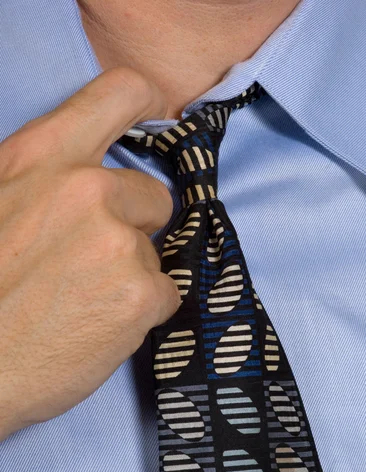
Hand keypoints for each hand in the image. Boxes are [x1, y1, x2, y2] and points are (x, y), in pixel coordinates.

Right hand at [0, 67, 180, 440]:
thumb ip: (45, 180)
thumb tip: (89, 177)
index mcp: (44, 157)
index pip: (121, 94)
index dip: (145, 105)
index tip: (155, 119)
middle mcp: (87, 189)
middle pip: (154, 195)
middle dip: (134, 226)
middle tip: (93, 259)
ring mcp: (118, 242)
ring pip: (155, 253)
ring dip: (131, 275)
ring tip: (82, 301)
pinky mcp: (140, 294)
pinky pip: (165, 294)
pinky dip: (141, 311)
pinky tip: (99, 326)